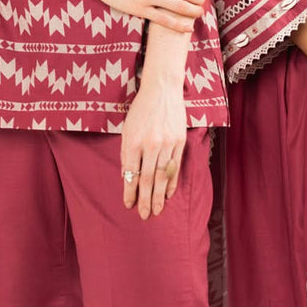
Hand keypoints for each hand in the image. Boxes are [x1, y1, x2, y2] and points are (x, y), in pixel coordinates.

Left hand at [121, 81, 186, 218]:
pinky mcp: (179, 141)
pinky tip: (168, 194)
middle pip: (147, 179)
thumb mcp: (127, 129)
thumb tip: (128, 177)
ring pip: (162, 176)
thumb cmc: (141, 110)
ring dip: (159, 196)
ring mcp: (167, 143)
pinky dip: (171, 182)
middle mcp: (150, 144)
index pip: (131, 174)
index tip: (128, 205)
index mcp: (133, 142)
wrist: (161, 90)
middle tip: (144, 216)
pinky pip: (175, 166)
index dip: (129, 191)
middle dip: (144, 200)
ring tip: (156, 211)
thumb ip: (128, 152)